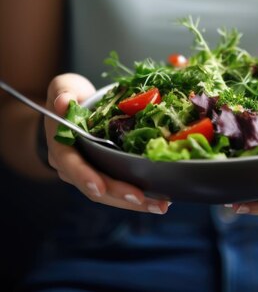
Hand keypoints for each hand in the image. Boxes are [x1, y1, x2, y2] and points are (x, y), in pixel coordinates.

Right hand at [45, 73, 170, 214]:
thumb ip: (64, 93)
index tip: (101, 187)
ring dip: (134, 202)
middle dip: (120, 195)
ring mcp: (88, 173)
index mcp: (61, 147)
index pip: (72, 165)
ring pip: (109, 193)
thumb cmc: (68, 96)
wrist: (70, 106)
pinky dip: (137, 195)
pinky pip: (118, 187)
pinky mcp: (104, 172)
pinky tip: (158, 198)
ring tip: (160, 205)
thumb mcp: (64, 88)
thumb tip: (63, 103)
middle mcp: (72, 167)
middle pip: (95, 187)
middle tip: (146, 200)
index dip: (85, 177)